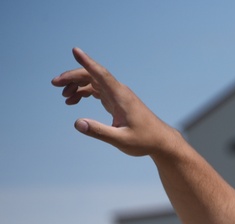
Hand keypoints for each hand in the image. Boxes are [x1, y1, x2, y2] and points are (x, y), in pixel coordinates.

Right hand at [51, 47, 178, 156]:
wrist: (160, 141)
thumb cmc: (144, 140)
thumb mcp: (121, 140)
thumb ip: (99, 132)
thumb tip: (77, 123)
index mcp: (121, 96)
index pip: (101, 74)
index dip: (87, 62)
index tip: (75, 50)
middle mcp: (119, 91)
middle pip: (92, 75)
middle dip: (72, 77)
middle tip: (55, 84)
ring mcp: (117, 95)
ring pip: (93, 82)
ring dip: (76, 85)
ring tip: (64, 97)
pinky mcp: (116, 101)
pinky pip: (96, 90)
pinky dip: (84, 92)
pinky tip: (73, 100)